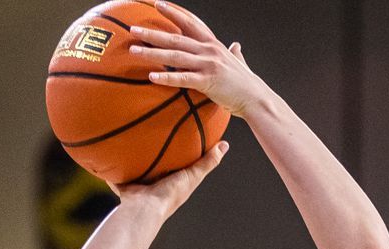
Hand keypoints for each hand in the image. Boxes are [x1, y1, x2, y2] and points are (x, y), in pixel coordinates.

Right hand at [110, 141, 228, 216]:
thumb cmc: (171, 193)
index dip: (181, 154)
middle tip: (153, 134)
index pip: (180, 167)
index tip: (181, 138)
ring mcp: (141, 187)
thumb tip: (225, 145)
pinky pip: (118, 175)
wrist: (144, 208)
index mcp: (174, 183)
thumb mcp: (193, 175)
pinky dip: (113, 169)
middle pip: (158, 167)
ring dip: (135, 160)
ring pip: (138, 170)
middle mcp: (158, 185)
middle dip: (156, 155)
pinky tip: (110, 152)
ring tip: (131, 140)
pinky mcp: (125, 187)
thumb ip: (208, 161)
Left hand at [130, 1, 264, 117]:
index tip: (157, 4)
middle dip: (152, 33)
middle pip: (175, 38)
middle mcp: (208, 51)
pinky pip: (182, 79)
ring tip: (133, 51)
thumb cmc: (245, 83)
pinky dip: (166, 77)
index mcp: (213, 44)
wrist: (256, 98)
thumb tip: (236, 45)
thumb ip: (234, 53)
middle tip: (133, 29)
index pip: (190, 23)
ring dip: (152, 53)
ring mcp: (208, 65)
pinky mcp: (207, 81)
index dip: (173, 13)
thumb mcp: (238, 62)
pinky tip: (151, 76)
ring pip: (175, 56)